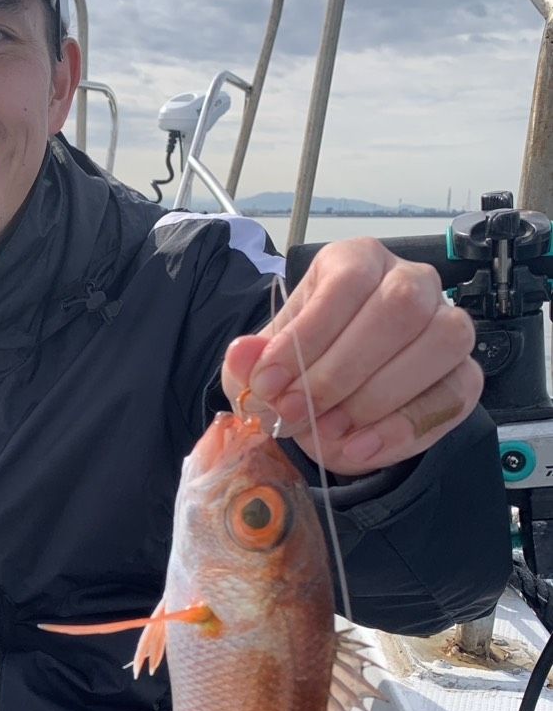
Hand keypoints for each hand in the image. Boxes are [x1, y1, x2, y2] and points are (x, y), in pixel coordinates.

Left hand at [221, 236, 482, 474]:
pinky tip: (361, 448)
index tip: (270, 382)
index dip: (308, 335)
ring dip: (377, 397)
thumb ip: (249, 362)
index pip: (346, 282)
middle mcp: (410, 281)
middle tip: (296, 413)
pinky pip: (456, 394)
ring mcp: (447, 324)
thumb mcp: (261, 368)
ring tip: (328, 433)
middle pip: (399, 308)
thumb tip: (244, 354)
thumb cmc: (298, 370)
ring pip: (440, 342)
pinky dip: (406, 428)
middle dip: (339, 372)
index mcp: (356, 262)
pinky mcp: (465, 372)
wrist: (327, 408)